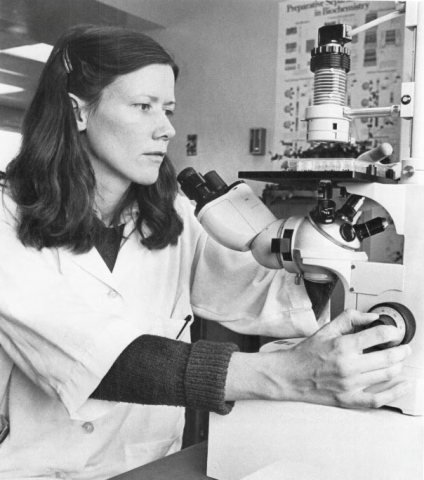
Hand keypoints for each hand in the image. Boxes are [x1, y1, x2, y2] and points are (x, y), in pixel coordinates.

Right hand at [268, 309, 411, 408]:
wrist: (290, 375)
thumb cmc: (306, 353)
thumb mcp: (326, 329)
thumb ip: (350, 318)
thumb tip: (371, 317)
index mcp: (343, 346)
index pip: (378, 335)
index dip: (392, 331)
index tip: (394, 331)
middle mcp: (348, 366)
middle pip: (388, 357)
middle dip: (401, 350)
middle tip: (403, 346)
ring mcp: (350, 385)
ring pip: (386, 375)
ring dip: (398, 366)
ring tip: (398, 360)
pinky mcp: (348, 399)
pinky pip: (378, 399)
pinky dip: (395, 393)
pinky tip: (403, 385)